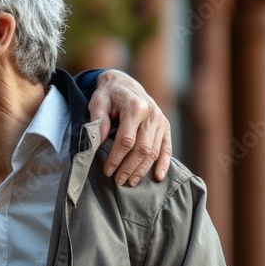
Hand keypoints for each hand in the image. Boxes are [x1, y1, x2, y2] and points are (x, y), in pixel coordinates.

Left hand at [87, 70, 172, 185]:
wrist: (125, 84)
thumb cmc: (108, 95)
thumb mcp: (97, 102)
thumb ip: (98, 121)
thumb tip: (98, 143)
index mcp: (135, 107)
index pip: (126, 140)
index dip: (117, 158)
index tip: (107, 170)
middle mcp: (152, 114)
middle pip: (142, 149)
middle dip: (129, 168)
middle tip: (117, 181)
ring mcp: (161, 121)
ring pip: (154, 152)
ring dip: (142, 169)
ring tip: (130, 182)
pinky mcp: (165, 126)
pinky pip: (167, 148)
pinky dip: (164, 164)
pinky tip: (157, 177)